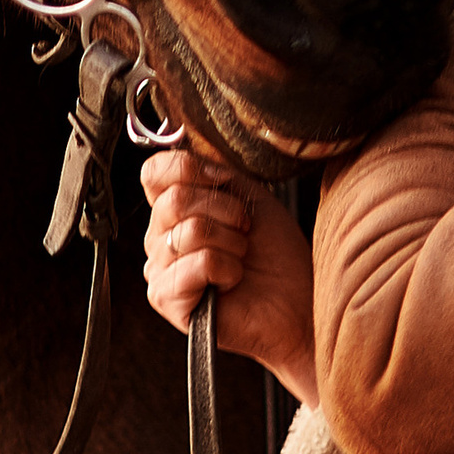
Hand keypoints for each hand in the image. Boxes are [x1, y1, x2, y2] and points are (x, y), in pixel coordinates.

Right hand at [141, 147, 319, 405]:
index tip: (224, 182)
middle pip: (174, 200)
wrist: (299, 302)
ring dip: (232, 243)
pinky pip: (196, 264)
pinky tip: (233, 281)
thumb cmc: (276, 255)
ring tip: (242, 259)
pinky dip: (227, 268)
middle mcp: (160, 239)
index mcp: (175, 212)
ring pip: (189, 231)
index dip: (190, 169)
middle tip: (246, 231)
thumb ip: (213, 173)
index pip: (154, 173)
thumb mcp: (249, 198)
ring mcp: (160, 271)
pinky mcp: (167, 301)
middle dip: (226, 210)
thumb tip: (181, 152)